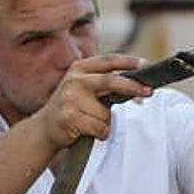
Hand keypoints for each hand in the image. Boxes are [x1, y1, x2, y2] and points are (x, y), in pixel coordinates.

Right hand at [33, 55, 152, 148]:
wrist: (44, 128)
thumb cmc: (73, 107)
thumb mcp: (85, 87)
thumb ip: (106, 82)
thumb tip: (139, 84)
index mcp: (81, 68)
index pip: (109, 60)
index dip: (129, 62)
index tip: (147, 65)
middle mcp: (74, 79)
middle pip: (110, 81)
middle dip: (132, 87)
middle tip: (149, 92)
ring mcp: (70, 98)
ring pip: (106, 112)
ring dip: (106, 122)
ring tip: (91, 122)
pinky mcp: (69, 116)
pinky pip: (100, 127)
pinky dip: (101, 133)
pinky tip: (87, 131)